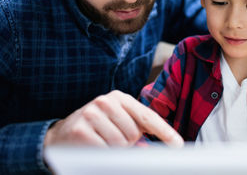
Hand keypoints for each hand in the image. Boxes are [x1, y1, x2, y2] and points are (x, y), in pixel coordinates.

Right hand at [44, 90, 182, 147]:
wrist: (62, 134)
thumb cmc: (97, 128)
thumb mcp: (118, 122)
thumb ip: (138, 130)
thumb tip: (153, 147)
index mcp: (120, 98)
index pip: (148, 116)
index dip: (164, 131)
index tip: (177, 145)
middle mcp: (106, 102)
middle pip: (134, 133)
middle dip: (129, 142)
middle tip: (114, 139)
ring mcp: (92, 114)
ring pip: (121, 144)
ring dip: (115, 150)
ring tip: (103, 141)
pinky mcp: (81, 130)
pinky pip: (105, 151)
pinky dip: (103, 154)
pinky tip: (94, 147)